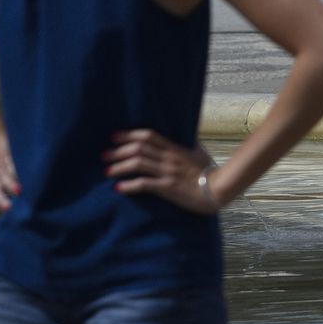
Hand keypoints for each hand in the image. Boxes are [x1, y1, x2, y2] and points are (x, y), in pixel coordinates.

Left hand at [104, 129, 218, 213]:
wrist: (219, 189)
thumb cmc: (210, 172)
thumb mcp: (199, 153)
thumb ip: (187, 146)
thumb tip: (184, 138)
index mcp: (175, 148)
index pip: (148, 135)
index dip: (129, 134)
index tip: (114, 137)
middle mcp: (169, 158)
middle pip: (138, 148)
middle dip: (118, 151)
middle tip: (104, 155)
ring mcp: (168, 172)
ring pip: (137, 164)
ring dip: (119, 167)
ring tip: (107, 171)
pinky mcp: (168, 188)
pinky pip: (144, 184)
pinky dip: (129, 186)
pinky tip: (118, 188)